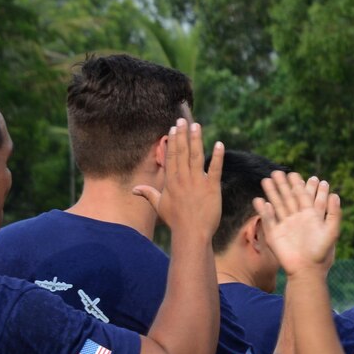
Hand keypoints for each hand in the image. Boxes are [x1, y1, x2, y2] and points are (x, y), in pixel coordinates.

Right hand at [134, 119, 222, 244]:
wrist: (192, 233)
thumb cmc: (176, 221)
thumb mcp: (159, 206)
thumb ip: (148, 194)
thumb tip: (134, 189)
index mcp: (171, 181)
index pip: (172, 156)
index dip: (173, 141)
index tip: (173, 128)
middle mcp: (183, 178)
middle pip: (182, 152)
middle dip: (182, 134)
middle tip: (183, 119)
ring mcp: (198, 182)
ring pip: (197, 156)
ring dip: (197, 140)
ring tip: (197, 126)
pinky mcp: (212, 188)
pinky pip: (215, 169)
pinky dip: (218, 157)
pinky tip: (219, 144)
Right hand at [255, 170, 341, 274]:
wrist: (306, 270)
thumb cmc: (321, 253)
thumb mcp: (332, 232)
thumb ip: (334, 214)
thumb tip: (335, 195)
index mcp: (311, 218)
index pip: (308, 198)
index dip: (306, 187)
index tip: (304, 175)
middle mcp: (297, 219)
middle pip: (290, 198)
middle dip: (285, 185)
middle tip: (280, 172)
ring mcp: (285, 226)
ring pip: (278, 205)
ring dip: (272, 192)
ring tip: (266, 179)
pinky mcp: (275, 235)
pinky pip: (267, 219)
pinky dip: (263, 210)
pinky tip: (259, 200)